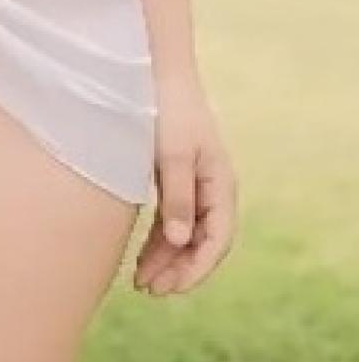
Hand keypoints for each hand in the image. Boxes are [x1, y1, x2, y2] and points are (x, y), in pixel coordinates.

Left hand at [134, 72, 236, 296]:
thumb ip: (177, 198)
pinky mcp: (174, 178)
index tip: (171, 288)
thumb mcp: (171, 154)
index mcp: (220, 182)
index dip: (196, 268)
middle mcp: (212, 187)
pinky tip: (142, 258)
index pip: (218, 238)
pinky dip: (158, 241)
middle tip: (149, 291)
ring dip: (167, 259)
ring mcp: (194, 183)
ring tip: (141, 283)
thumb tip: (179, 242)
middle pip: (202, 241)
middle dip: (179, 270)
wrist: (155, 71)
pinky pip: (171, 220)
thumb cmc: (165, 108)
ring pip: (185, 234)